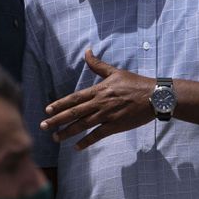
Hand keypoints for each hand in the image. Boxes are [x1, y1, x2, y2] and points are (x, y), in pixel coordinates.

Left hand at [41, 50, 155, 149]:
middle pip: (74, 113)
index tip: (47, 110)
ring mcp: (107, 115)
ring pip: (82, 125)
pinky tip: (77, 147)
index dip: (60, 104)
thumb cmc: (135, 83)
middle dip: (57, 120)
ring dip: (68, 132)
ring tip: (55, 137)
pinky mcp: (115, 126)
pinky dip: (86, 141)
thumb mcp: (115, 72)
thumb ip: (98, 65)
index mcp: (98, 90)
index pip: (74, 98)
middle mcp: (100, 103)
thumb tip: (87, 51)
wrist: (154, 96)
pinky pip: (97, 135)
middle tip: (44, 126)